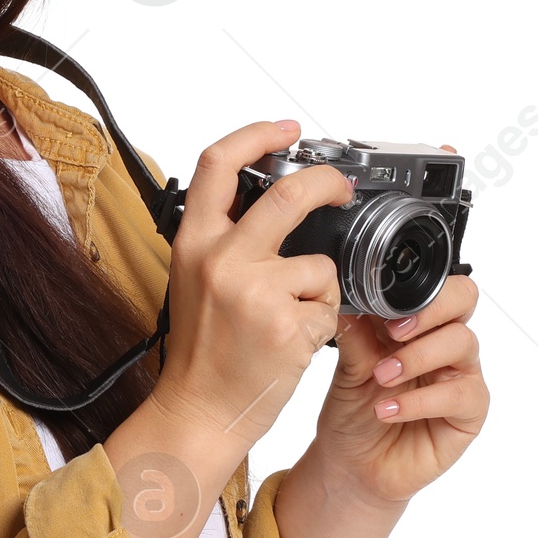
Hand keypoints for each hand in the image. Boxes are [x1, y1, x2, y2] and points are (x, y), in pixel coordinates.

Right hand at [150, 118, 355, 450]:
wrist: (200, 409)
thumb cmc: (203, 351)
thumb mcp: (197, 279)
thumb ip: (227, 237)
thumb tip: (271, 201)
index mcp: (195, 242)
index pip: (217, 164)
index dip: (256, 134)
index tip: (286, 129)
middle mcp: (221, 259)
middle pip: (289, 193)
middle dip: (328, 183)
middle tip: (342, 188)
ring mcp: (255, 291)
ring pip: (320, 263)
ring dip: (319, 290)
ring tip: (290, 318)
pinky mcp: (288, 325)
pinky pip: (328, 306)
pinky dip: (321, 323)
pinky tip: (292, 343)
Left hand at [301, 161, 488, 508]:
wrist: (350, 463)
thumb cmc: (352, 411)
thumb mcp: (347, 364)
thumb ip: (355, 330)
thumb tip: (343, 291)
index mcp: (416, 323)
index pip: (437, 283)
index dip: (416, 288)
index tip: (382, 305)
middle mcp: (444, 343)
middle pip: (465, 299)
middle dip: (429, 310)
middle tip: (392, 332)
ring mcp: (461, 375)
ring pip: (464, 343)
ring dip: (417, 357)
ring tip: (380, 376)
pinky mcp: (468, 413)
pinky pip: (462, 395)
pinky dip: (420, 400)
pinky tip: (387, 409)